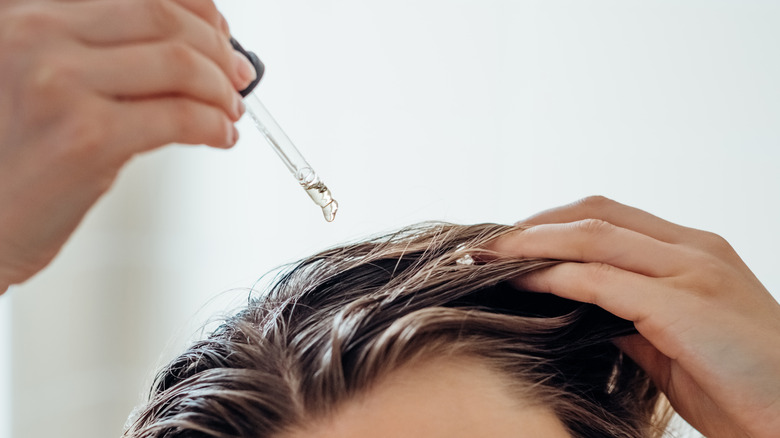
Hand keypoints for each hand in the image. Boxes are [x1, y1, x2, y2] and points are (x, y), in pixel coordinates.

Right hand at [0, 0, 256, 290]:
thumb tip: (193, 49)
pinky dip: (213, 125)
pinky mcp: (85, 137)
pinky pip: (178, 117)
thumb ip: (102, 56)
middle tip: (237, 76)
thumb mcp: (41, 81)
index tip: (219, 31)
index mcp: (28, 15)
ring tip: (229, 110)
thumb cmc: (12, 160)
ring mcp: (58, 84)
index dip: (197, 10)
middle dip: (218, 49)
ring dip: (220, 90)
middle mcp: (36, 37)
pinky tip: (218, 135)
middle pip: (164, 19)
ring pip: (180, 64)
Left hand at [489, 196, 779, 437]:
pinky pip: (600, 279)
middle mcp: (694, 250)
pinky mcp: (684, 306)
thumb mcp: (674, 341)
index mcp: (695, 252)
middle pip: (593, 213)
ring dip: (530, 243)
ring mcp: (692, 272)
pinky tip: (519, 281)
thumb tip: (573, 306)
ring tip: (486, 255)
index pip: (609, 216)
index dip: (553, 223)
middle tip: (486, 243)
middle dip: (533, 224)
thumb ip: (628, 314)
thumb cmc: (741, 386)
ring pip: (591, 236)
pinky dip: (552, 276)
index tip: (511, 241)